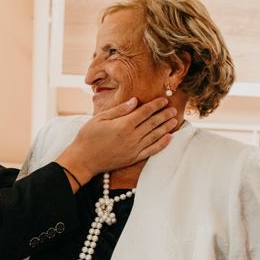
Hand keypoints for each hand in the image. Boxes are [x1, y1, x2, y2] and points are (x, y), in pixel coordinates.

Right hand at [56, 97, 176, 190]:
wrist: (84, 160)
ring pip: (155, 136)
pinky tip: (169, 137)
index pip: (144, 112)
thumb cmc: (88, 136)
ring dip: (166, 127)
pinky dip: (162, 144)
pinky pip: (152, 150)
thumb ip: (119, 110)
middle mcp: (131, 137)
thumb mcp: (100, 118)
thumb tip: (135, 101)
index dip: (155, 105)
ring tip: (175, 120)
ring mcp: (134, 149)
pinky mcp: (133, 158)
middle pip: (152, 123)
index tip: (164, 100)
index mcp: (123, 125)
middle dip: (164, 115)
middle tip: (174, 108)